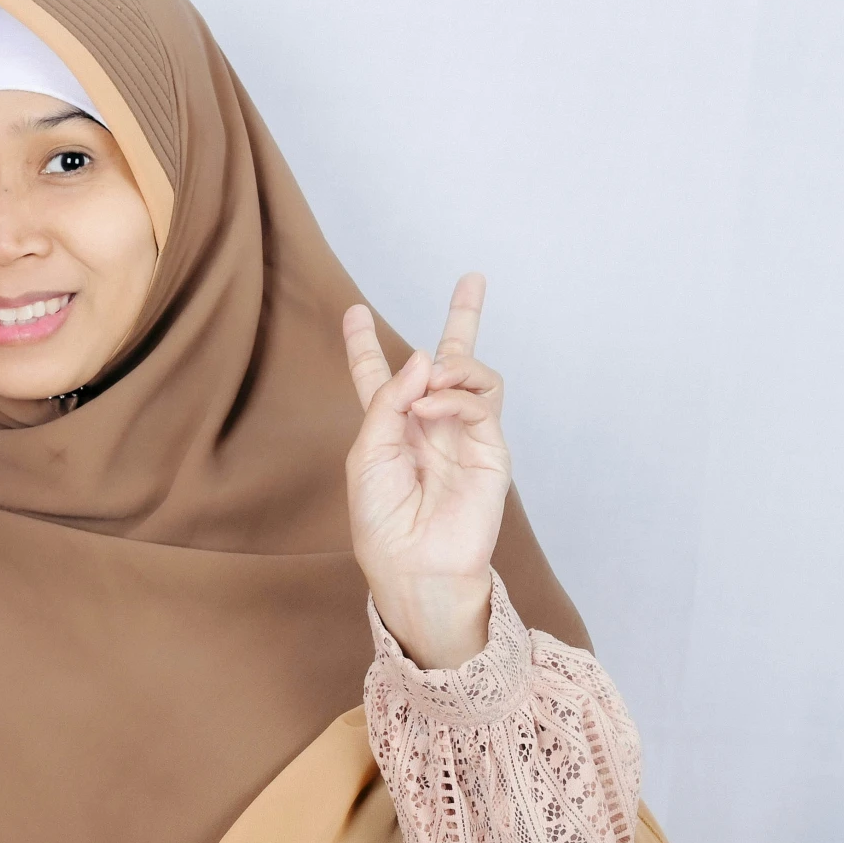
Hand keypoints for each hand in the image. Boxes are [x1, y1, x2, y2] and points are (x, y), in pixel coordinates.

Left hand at [342, 274, 510, 668]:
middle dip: (462, 318)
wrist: (414, 563)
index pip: (378, 377)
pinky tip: (433, 408)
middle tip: (472, 278)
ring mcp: (463, 434)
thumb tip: (423, 358)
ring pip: (473, 373)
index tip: (352, 311)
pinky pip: (480, 401)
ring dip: (450, 364)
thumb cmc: (381, 519)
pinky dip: (454, 395)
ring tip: (430, 380)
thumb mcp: (367, 452)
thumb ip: (389, 401)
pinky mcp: (491, 448)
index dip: (364, 345)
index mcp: (389, 427)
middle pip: (445, 360)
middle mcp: (428, 424)